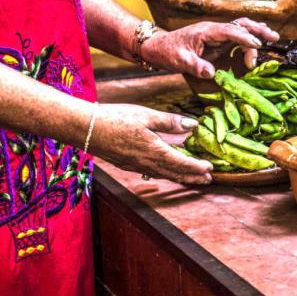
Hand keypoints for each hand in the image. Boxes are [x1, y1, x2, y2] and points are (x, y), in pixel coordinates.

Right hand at [89, 103, 211, 184]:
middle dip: (193, 177)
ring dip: (180, 178)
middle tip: (208, 180)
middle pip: (175, 174)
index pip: (182, 163)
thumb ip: (170, 122)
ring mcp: (136, 166)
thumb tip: (192, 125)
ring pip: (164, 175)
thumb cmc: (115, 118)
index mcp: (155, 151)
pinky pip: (152, 173)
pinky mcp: (128, 165)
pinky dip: (166, 174)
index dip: (198, 167)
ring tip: (193, 179)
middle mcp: (147, 163)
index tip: (210, 168)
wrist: (86, 129)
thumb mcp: (146, 115)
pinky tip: (167, 171)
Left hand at [141, 18, 278, 77]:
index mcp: (206, 31)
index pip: (229, 30)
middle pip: (240, 24)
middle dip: (257, 29)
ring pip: (241, 28)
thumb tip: (211, 73)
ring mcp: (217, 34)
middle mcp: (214, 30)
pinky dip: (250, 37)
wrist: (158, 47)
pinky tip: (259, 41)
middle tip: (273, 37)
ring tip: (272, 38)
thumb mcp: (180, 61)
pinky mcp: (218, 41)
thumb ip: (195, 66)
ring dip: (257, 31)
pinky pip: (237, 36)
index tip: (257, 46)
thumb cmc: (168, 52)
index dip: (244, 37)